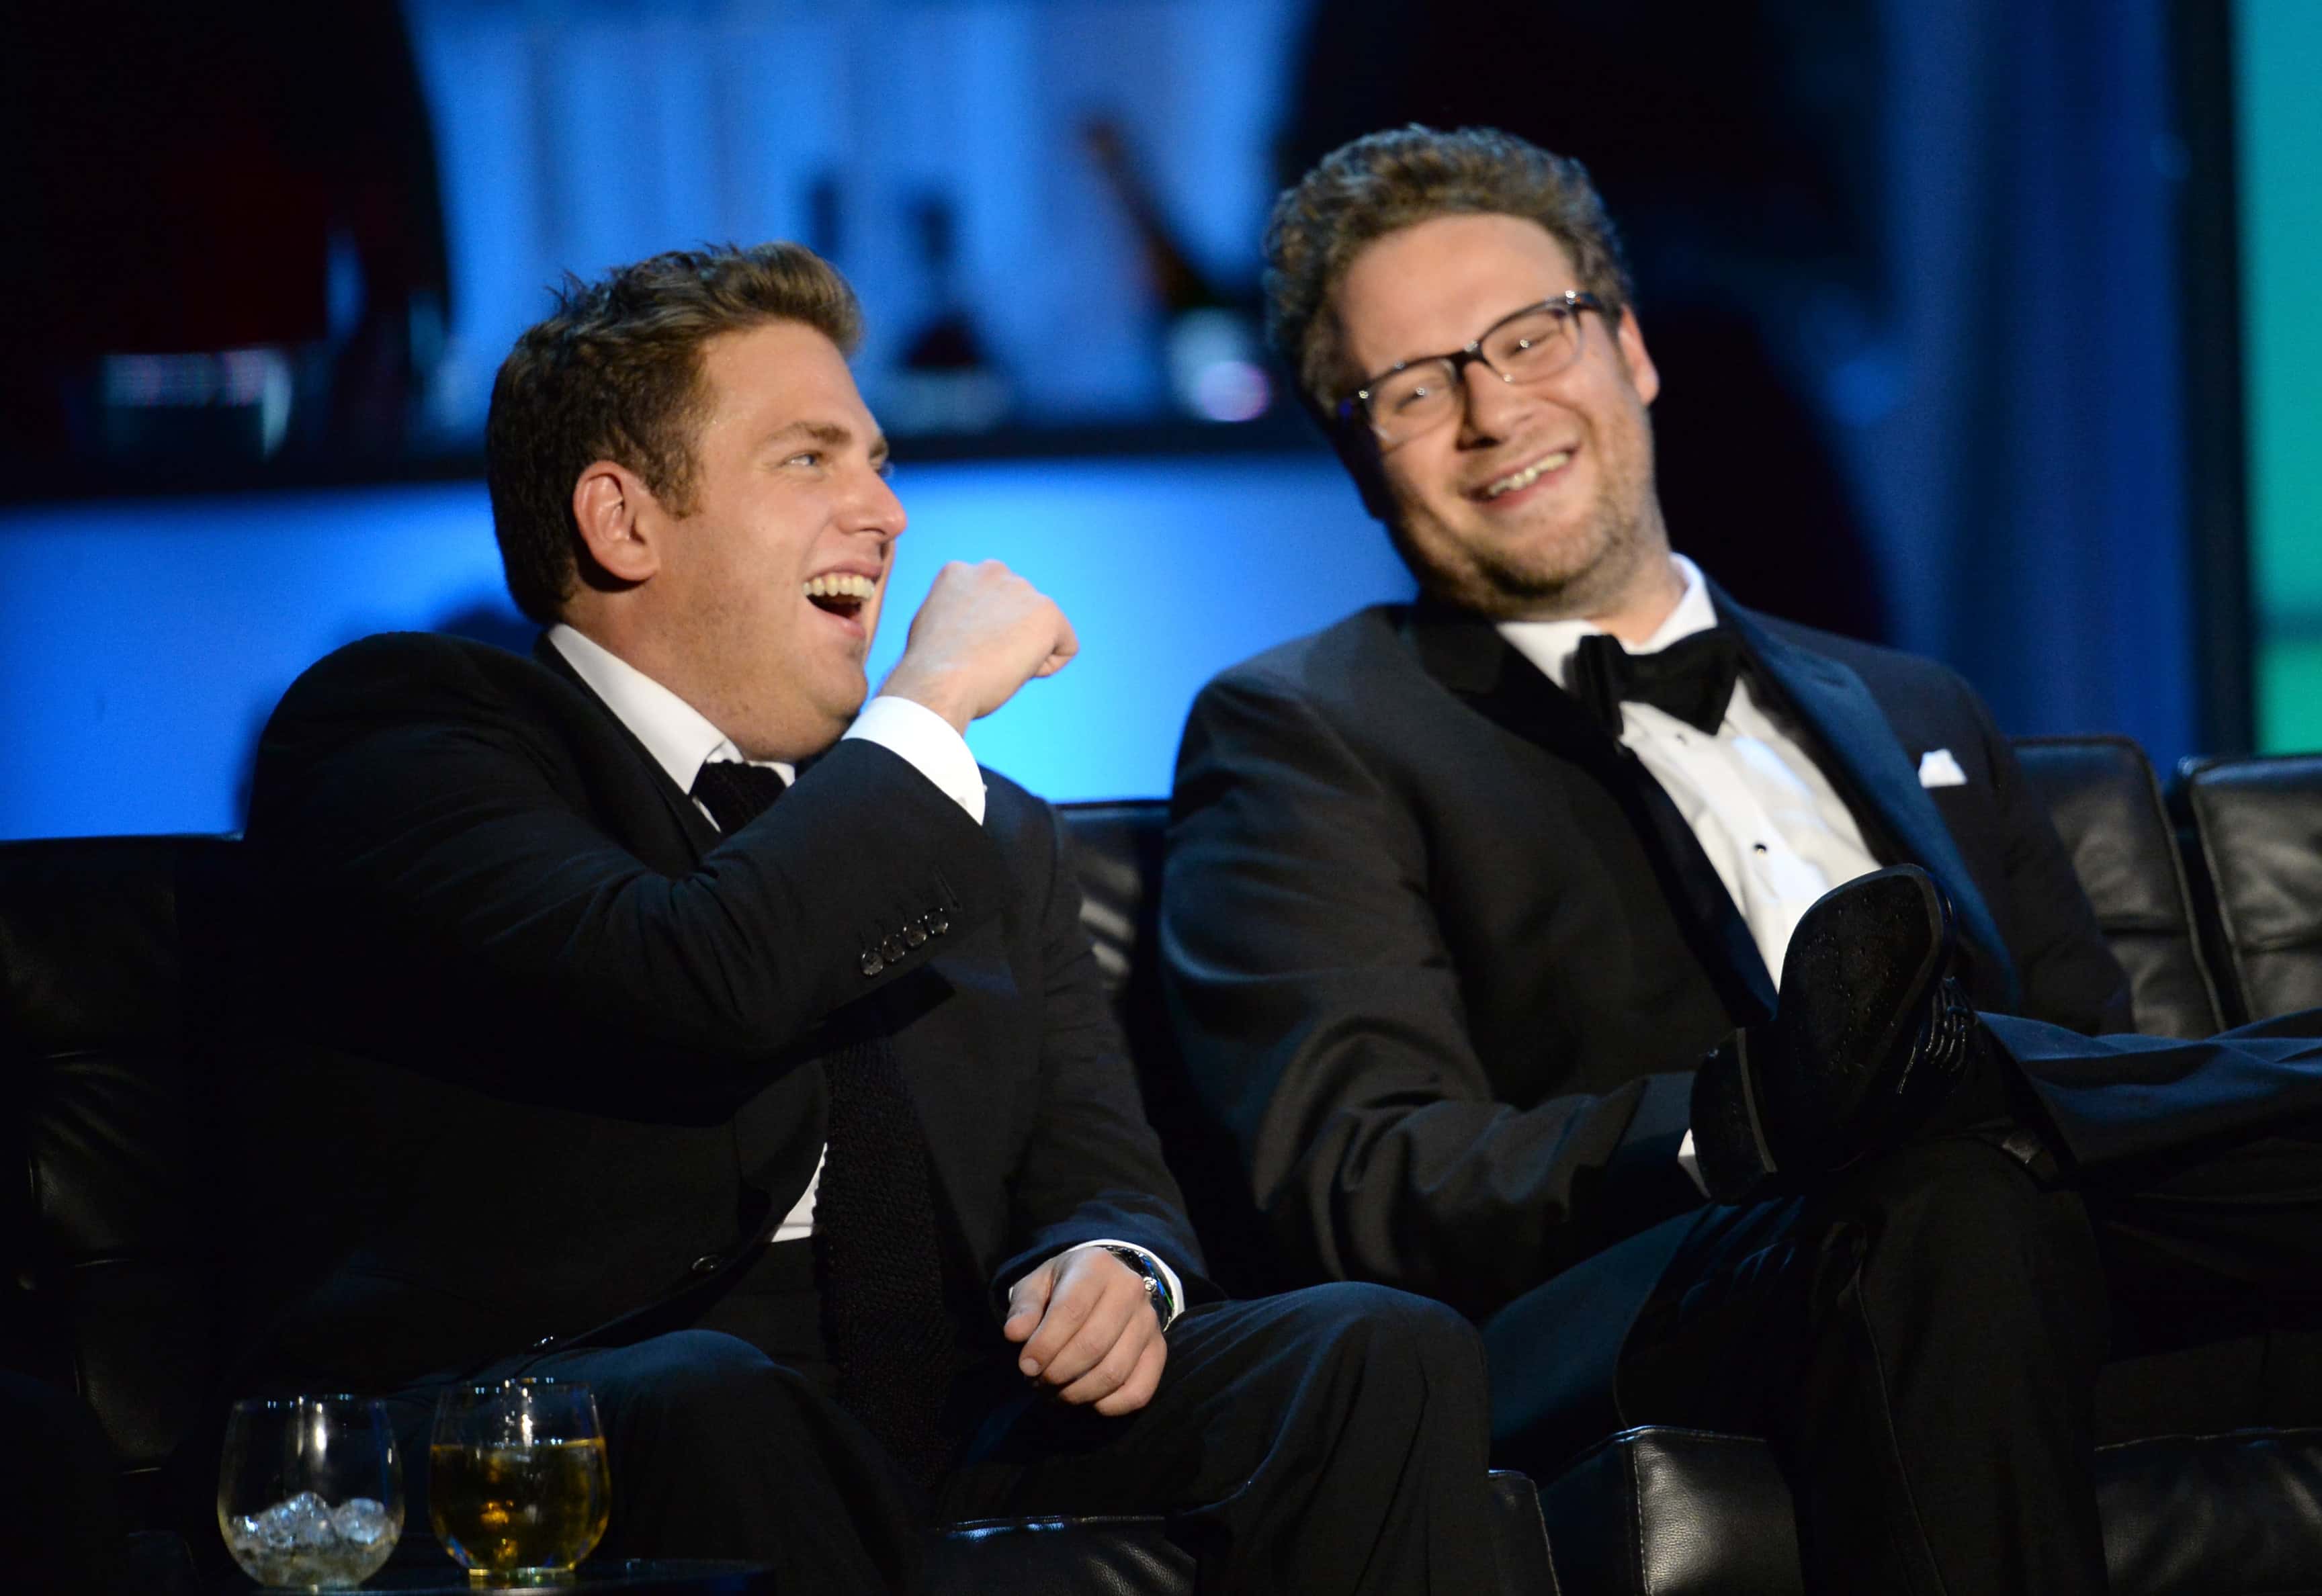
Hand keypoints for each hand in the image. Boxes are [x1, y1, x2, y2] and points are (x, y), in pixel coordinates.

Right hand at [882, 561, 1077, 733]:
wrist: (938, 683)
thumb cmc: (930, 671)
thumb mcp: (935, 628)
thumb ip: (958, 616)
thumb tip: (974, 628)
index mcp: (960, 572)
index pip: (991, 605)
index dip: (981, 637)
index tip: (962, 651)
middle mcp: (992, 570)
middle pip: (1019, 614)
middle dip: (1007, 639)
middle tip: (979, 661)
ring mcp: (1022, 588)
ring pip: (1040, 631)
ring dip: (1024, 653)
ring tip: (993, 665)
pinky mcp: (1047, 611)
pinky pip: (1065, 647)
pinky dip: (1046, 667)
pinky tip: (1016, 670)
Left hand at [1002, 1247, 1167, 1415]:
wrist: (1105, 1284)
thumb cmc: (1064, 1287)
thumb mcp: (1037, 1285)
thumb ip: (1024, 1307)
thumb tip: (1015, 1334)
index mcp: (1098, 1267)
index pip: (1072, 1311)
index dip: (1045, 1345)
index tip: (1025, 1366)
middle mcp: (1131, 1290)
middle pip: (1093, 1345)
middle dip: (1057, 1373)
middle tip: (1037, 1382)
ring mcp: (1149, 1322)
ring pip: (1114, 1372)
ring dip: (1077, 1393)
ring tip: (1055, 1392)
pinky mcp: (1159, 1351)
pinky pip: (1138, 1392)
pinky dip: (1108, 1405)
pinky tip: (1086, 1399)